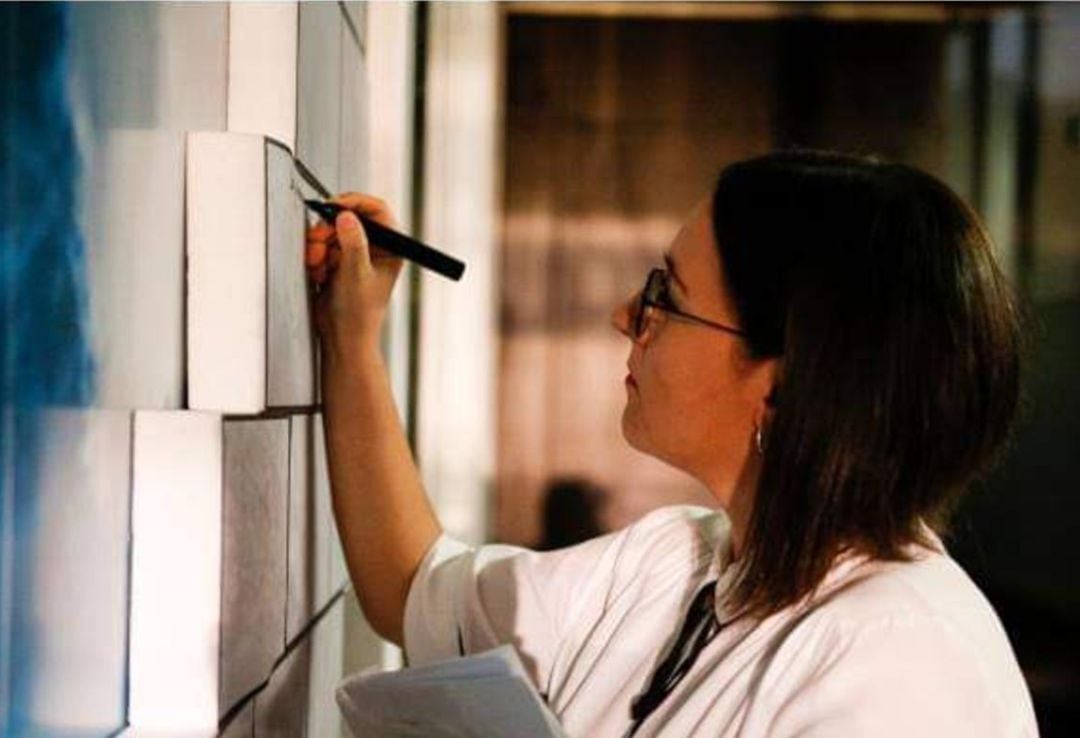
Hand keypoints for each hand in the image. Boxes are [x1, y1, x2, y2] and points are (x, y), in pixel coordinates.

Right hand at [305, 193, 403, 358]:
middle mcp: (375, 247)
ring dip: (318, 246)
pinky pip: (321, 245)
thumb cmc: (359, 313)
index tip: (333, 205)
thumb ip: (353, 243)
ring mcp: (355, 253)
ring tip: (318, 267)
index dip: (354, 202)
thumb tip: (347, 216)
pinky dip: (315, 257)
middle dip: (328, 230)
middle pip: (348, 217)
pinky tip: (319, 276)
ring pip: (330, 231)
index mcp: (391, 247)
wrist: (342, 336)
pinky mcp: (337, 261)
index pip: (377, 209)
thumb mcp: (356, 274)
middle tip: (317, 241)